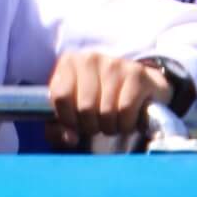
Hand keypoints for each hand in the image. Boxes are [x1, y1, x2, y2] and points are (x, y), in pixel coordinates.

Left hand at [47, 50, 172, 150]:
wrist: (134, 88)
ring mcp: (114, 64)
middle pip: (85, 107)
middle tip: (97, 125)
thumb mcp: (71, 112)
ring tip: (111, 122)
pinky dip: (125, 124)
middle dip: (91, 126)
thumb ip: (60, 129)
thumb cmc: (95, 101)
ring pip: (106, 112)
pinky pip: (125, 110)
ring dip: (109, 127)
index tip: (76, 123)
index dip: (68, 119)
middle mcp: (90, 58)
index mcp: (68, 63)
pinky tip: (125, 120)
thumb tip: (70, 138)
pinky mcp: (136, 73)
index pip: (61, 97)